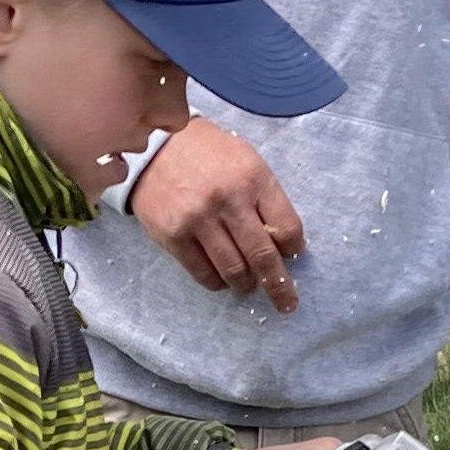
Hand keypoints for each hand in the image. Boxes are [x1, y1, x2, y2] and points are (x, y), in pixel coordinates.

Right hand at [128, 119, 305, 312]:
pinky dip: (217, 282)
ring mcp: (198, 219)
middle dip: (279, 285)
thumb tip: (287, 244)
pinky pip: (203, 273)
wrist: (155, 147)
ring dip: (246, 284)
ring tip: (248, 284)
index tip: (291, 257)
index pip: (287, 227)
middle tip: (286, 302)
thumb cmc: (210, 154)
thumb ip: (266, 198)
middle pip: (263, 255)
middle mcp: (228, 199)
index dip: (293, 250)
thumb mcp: (247, 161)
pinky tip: (222, 278)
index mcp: (253, 178)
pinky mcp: (173, 236)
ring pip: (234, 270)